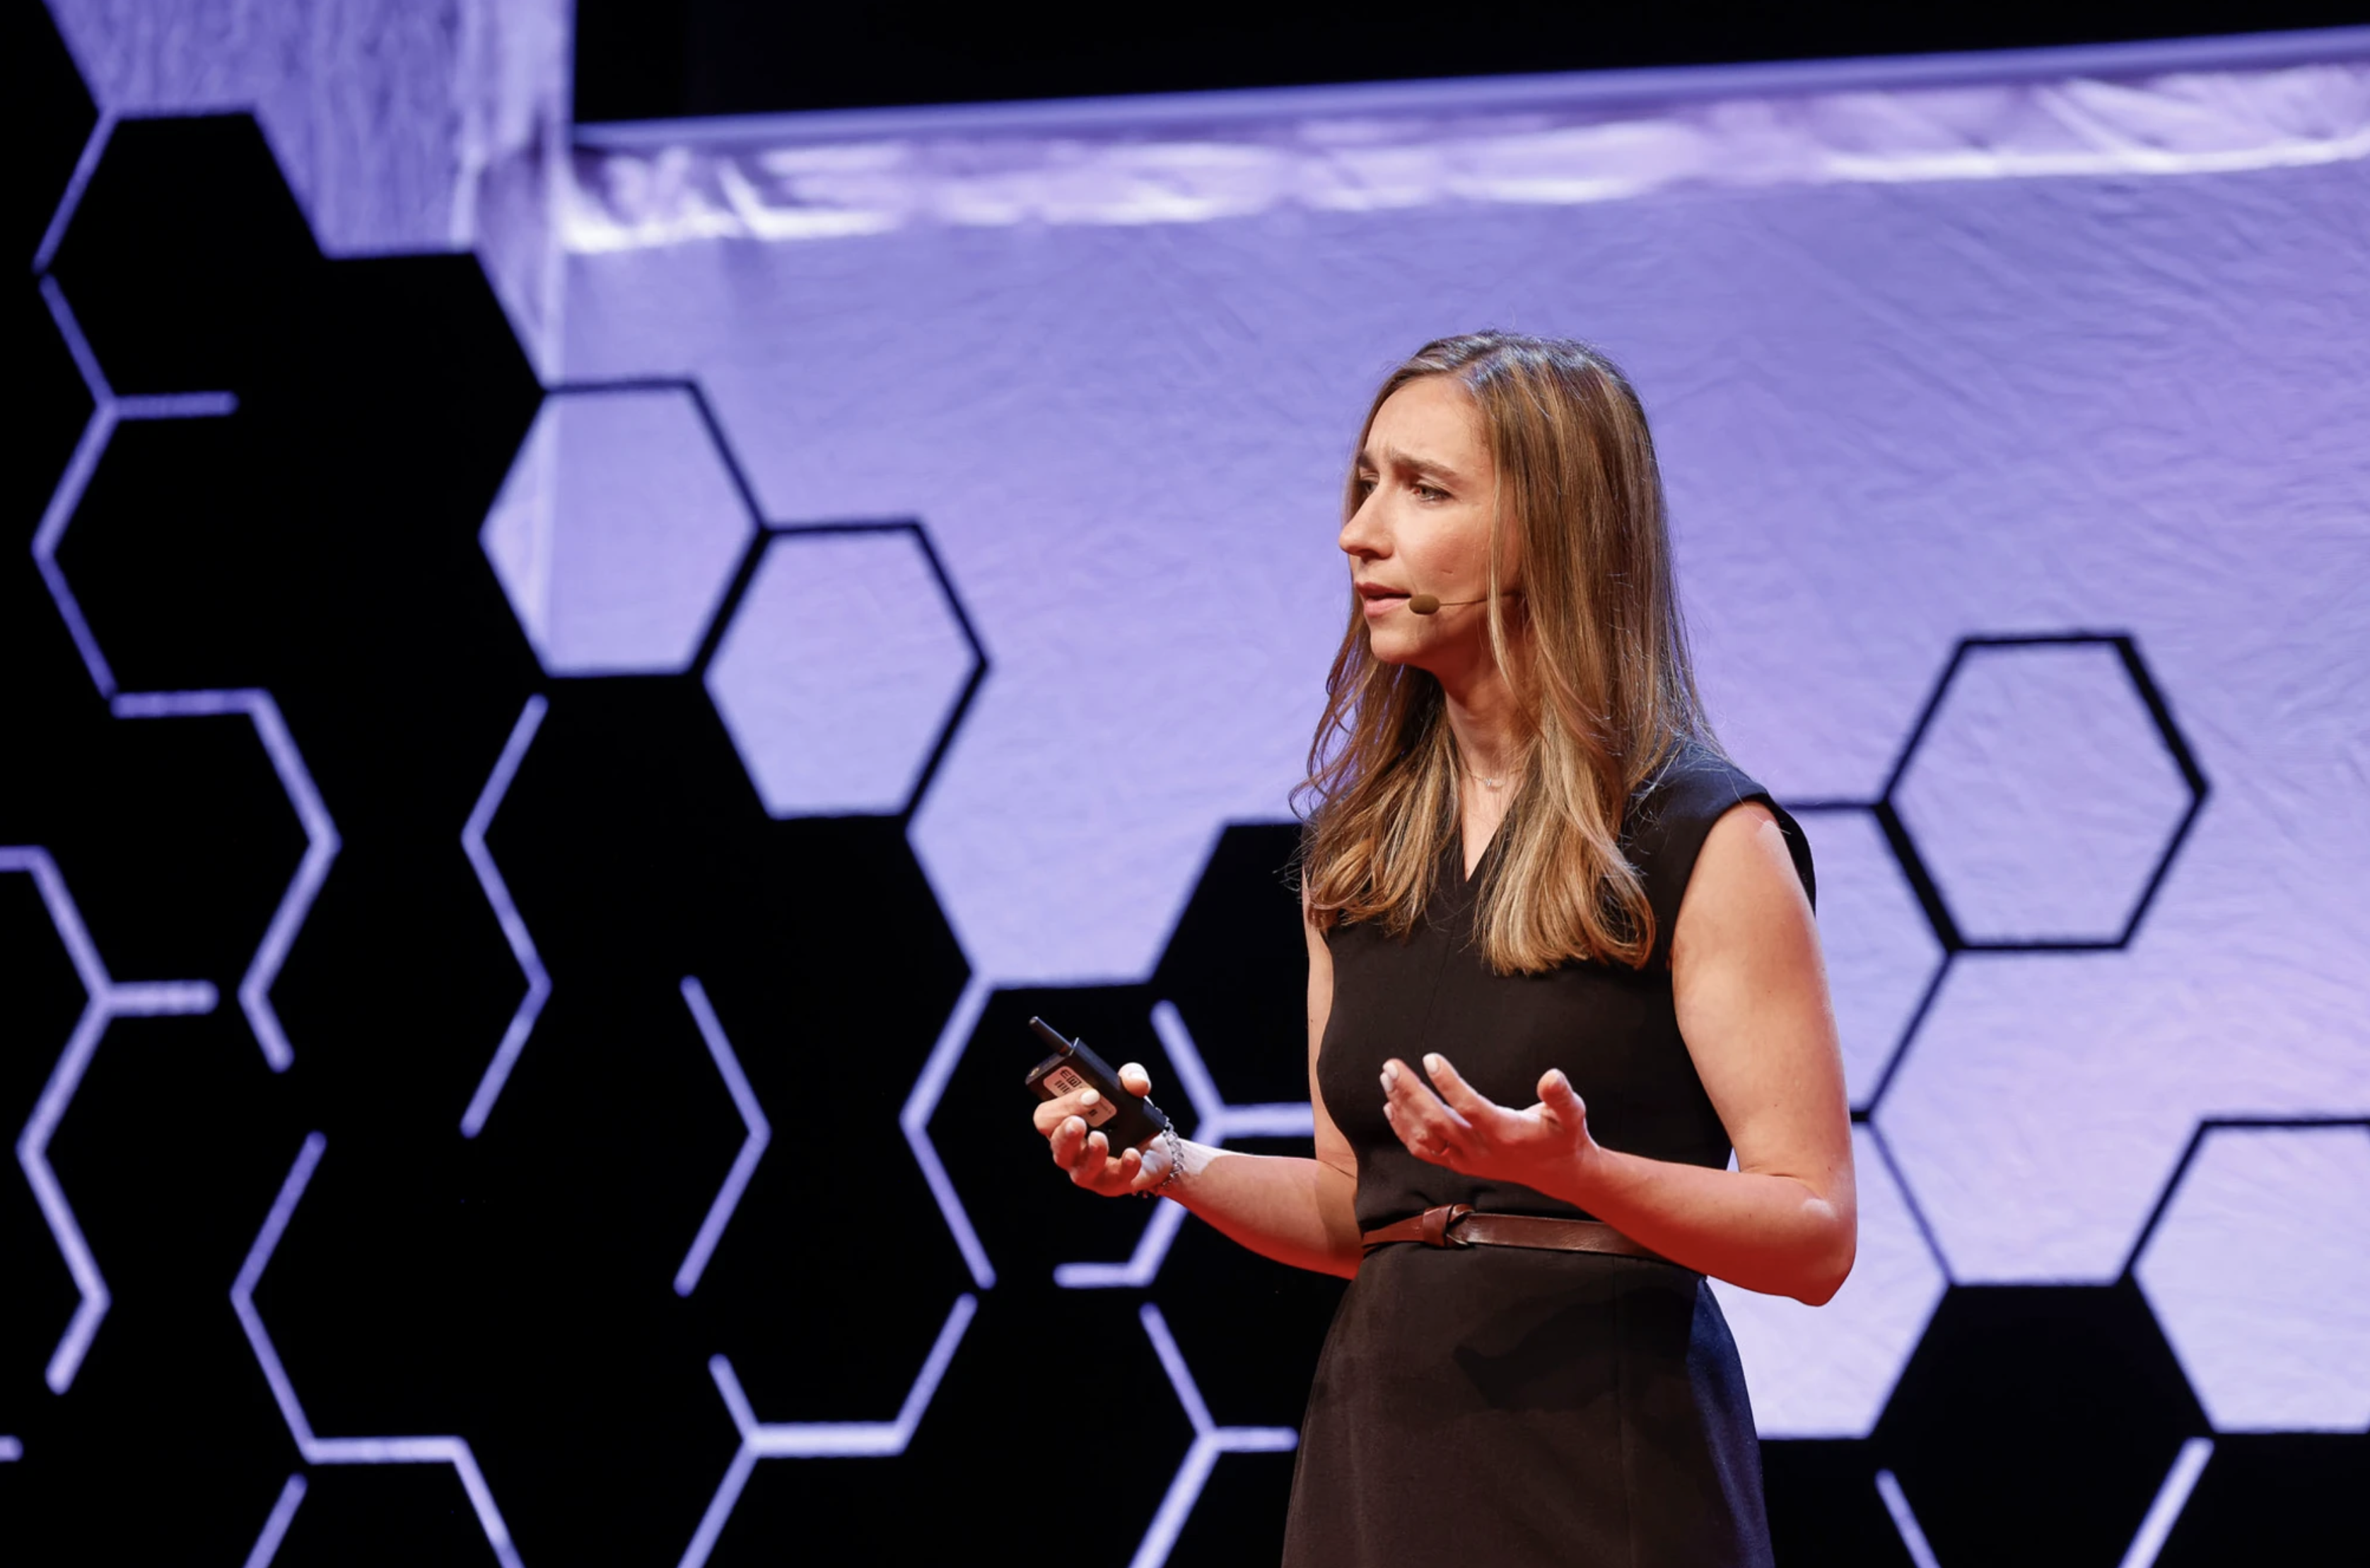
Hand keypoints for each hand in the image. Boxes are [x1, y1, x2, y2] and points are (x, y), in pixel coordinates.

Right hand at [1033, 1062, 1174, 1196]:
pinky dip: (1124, 1166)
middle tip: (1080, 1121)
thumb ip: (1132, 1076)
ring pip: (1080, 1170)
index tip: (1090, 1093)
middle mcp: (1070, 1149)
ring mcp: (1088, 1170)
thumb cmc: (1129, 1117)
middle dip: (1066, 1133)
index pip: (1046, 1117)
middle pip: (1056, 1145)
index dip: (1062, 1105)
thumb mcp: (1131, 1090)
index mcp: (1064, 1122)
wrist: (1155, 1147)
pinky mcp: (1111, 1184)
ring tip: (1100, 1138)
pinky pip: (1114, 1179)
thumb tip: (1136, 1083)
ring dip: (1090, 1153)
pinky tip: (1132, 1153)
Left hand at [1380, 1053, 1597, 1197]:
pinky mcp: (1460, 1164)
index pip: (1470, 1108)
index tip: (1430, 1058)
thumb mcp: (1572, 1113)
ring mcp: (1468, 1160)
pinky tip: (1391, 1106)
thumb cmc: (1563, 1135)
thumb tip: (1552, 1075)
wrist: (1558, 1172)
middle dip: (1411, 1093)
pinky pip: (1424, 1151)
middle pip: (1438, 1123)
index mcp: (1507, 1134)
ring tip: (1387, 1078)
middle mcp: (1483, 1151)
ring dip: (1402, 1108)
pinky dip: (1404, 1130)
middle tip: (1391, 1065)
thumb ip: (1561, 1095)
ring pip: (1425, 1138)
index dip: (1449, 1084)